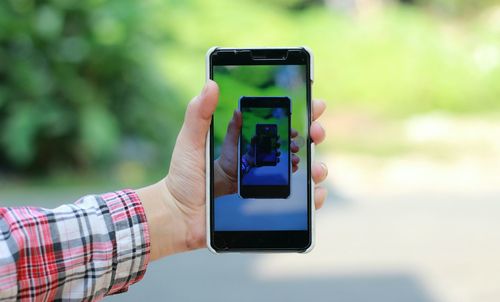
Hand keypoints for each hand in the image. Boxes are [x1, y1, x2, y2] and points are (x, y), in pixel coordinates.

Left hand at [137, 81, 327, 259]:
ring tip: (314, 167)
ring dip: (316, 166)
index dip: (300, 113)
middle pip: (297, 144)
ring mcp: (265, 183)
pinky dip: (313, 197)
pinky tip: (316, 194)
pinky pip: (297, 201)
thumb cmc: (183, 177)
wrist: (180, 215)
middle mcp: (260, 162)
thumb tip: (211, 83)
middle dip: (314, 135)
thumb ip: (198, 113)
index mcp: (246, 144)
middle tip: (315, 134)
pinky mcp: (267, 205)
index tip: (315, 104)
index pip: (278, 124)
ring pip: (302, 171)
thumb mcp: (190, 141)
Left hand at [214, 112, 300, 196]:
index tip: (292, 132)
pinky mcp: (269, 170)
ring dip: (293, 155)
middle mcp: (265, 148)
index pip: (276, 132)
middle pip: (284, 143)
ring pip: (285, 155)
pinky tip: (292, 167)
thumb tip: (237, 111)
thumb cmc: (228, 157)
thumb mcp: (231, 140)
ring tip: (294, 158)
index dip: (286, 130)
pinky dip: (290, 167)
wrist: (227, 177)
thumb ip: (234, 126)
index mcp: (259, 139)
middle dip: (292, 144)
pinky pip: (283, 168)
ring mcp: (268, 159)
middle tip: (294, 146)